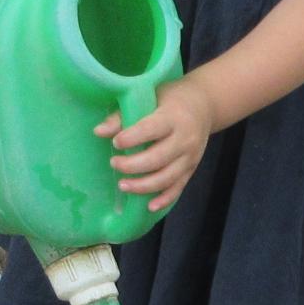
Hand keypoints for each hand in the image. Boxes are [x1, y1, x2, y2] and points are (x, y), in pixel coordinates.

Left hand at [102, 77, 215, 214]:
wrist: (205, 105)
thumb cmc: (171, 99)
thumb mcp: (149, 97)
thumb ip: (123, 115)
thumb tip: (98, 132)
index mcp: (173, 117)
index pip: (151, 130)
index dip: (132, 138)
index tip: (115, 142)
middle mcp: (185, 139)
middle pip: (158, 158)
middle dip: (133, 165)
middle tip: (114, 163)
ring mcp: (190, 157)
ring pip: (167, 178)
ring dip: (143, 186)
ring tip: (123, 185)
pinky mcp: (191, 169)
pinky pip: (178, 188)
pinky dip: (164, 199)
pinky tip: (148, 206)